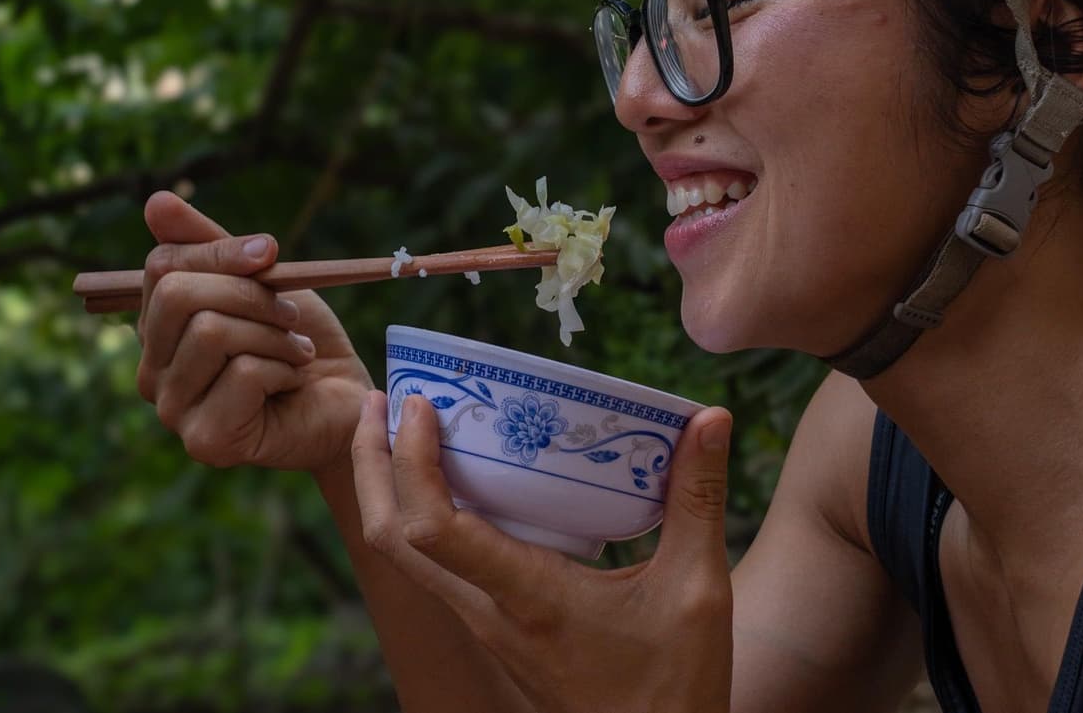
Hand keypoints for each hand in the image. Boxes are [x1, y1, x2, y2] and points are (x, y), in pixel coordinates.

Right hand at [135, 191, 372, 473]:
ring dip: (274, 334)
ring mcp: (174, 411)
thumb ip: (210, 247)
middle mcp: (152, 373)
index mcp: (158, 331)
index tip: (271, 252)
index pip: (161, 266)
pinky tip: (293, 382)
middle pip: (177, 295)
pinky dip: (283, 367)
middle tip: (291, 313)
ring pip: (211, 332)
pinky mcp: (206, 440)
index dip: (219, 251)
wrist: (346, 403)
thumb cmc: (300, 342)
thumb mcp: (262, 281)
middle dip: (249, 293)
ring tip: (297, 351)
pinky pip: (243, 373)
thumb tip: (155, 201)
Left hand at [351, 390, 734, 712]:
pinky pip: (440, 567)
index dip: (410, 463)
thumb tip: (710, 418)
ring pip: (407, 557)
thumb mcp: (698, 589)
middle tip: (377, 399)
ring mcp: (488, 625)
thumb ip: (699, 500)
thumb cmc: (675, 685)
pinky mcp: (498, 630)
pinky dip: (426, 515)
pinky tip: (461, 481)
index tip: (420, 405)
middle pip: (391, 540)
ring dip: (392, 489)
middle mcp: (489, 613)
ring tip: (408, 428)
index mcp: (527, 598)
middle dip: (371, 465)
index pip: (432, 530)